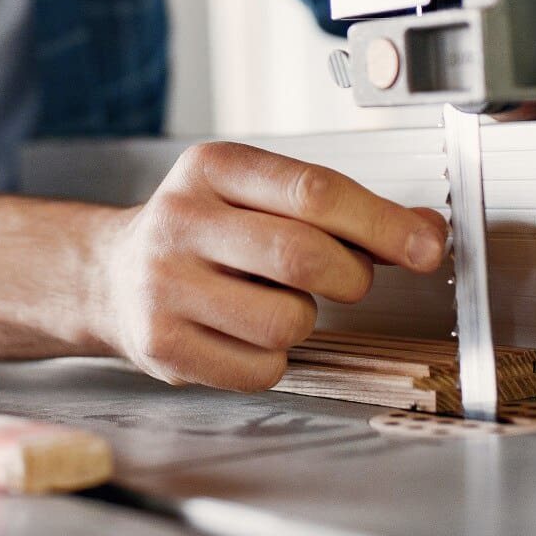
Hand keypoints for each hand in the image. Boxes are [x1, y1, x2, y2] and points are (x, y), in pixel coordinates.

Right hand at [90, 142, 448, 391]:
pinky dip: (274, 358)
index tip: (425, 246)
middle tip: (348, 280)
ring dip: (304, 320)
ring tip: (274, 302)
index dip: (382, 223)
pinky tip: (246, 332)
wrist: (110, 275)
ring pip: (286, 321)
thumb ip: (342, 209)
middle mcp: (182, 220)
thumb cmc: (205, 232)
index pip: (314, 191)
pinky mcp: (162, 345)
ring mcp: (165, 284)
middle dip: (350, 277)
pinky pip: (261, 368)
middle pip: (304, 256)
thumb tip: (425, 231)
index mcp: (212, 168)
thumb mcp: (260, 195)